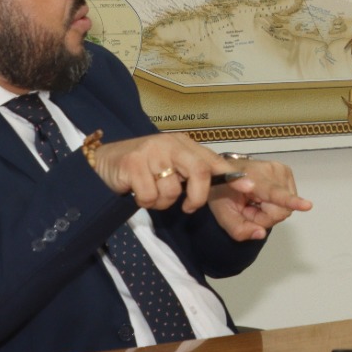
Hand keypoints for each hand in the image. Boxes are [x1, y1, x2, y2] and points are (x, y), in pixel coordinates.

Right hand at [91, 133, 258, 212]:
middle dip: (198, 196)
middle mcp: (170, 144)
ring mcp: (152, 152)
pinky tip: (137, 192)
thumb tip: (225, 185)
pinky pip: (150, 196)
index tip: (249, 187)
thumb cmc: (142, 167)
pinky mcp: (133, 164)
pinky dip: (145, 202)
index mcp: (184, 144)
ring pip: (172, 190)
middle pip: (199, 172)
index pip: (213, 160)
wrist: (102, 162)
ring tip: (151, 192)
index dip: (232, 175)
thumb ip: (193, 173)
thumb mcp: (171, 165)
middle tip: (189, 207)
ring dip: (163, 202)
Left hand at [206, 155, 312, 241]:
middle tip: (247, 210)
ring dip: (269, 211)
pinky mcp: (287, 172)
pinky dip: (275, 204)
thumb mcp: (222, 213)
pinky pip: (288, 200)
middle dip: (263, 217)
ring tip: (253, 202)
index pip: (273, 193)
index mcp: (251, 176)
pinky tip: (262, 197)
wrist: (225, 171)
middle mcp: (271, 169)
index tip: (308, 205)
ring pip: (286, 207)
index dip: (291, 201)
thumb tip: (261, 234)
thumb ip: (238, 228)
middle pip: (280, 209)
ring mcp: (282, 169)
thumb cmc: (222, 190)